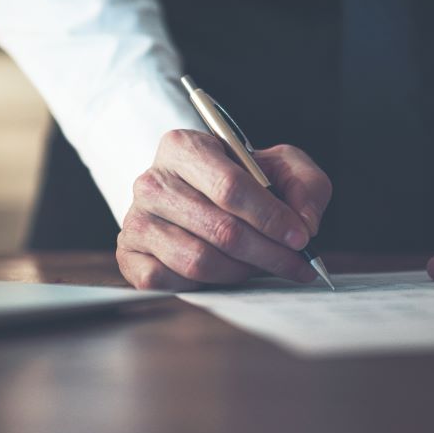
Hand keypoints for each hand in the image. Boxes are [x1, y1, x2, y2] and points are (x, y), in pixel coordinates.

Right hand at [116, 130, 331, 290]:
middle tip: (297, 264)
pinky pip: (171, 283)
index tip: (301, 237)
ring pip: (198, 261)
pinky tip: (225, 274)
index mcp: (183, 146)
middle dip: (268, 252)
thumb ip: (305, 185)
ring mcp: (136, 219)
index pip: (229, 187)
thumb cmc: (240, 179)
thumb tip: (305, 223)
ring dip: (242, 271)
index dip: (270, 217)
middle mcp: (152, 181)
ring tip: (263, 266)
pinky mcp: (128, 254)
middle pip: (219, 229)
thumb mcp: (279, 166)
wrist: (196, 193)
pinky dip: (206, 286)